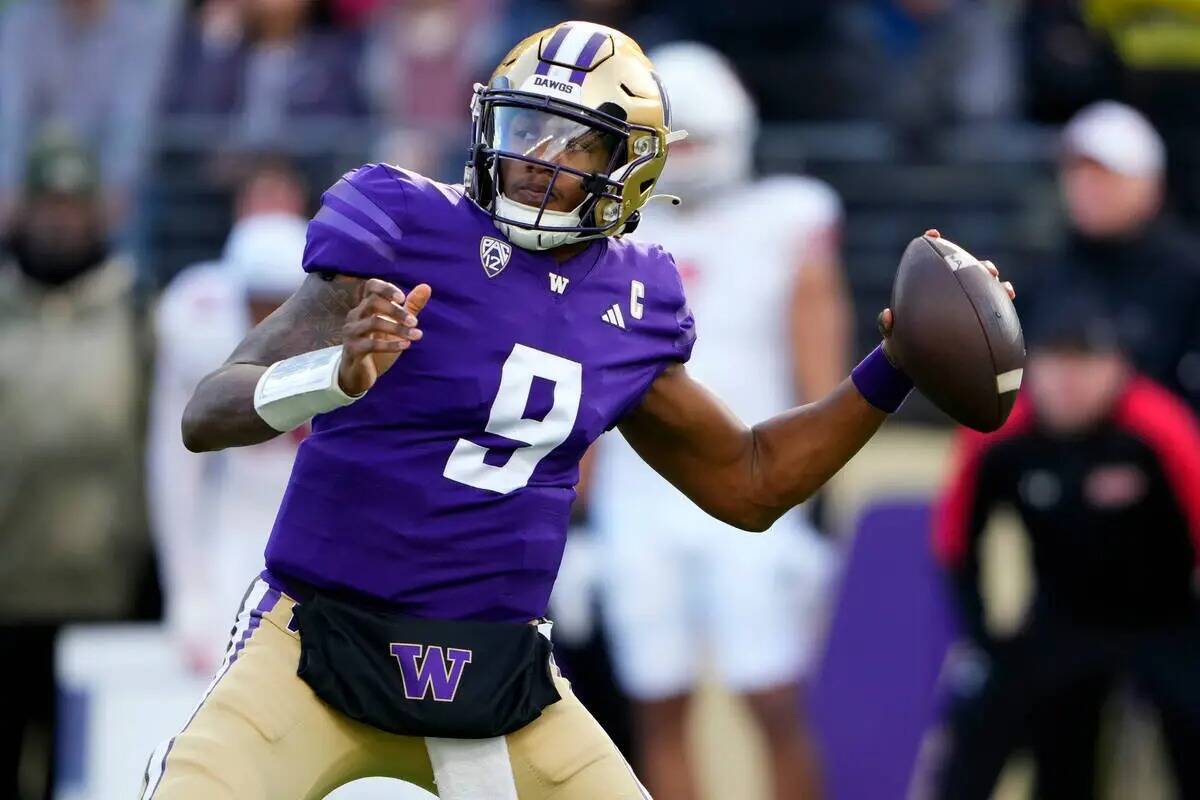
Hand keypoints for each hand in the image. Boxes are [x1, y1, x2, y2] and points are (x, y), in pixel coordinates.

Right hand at [338, 278, 430, 395]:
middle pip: (372, 302)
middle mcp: (355, 315)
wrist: (357, 373)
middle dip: (396, 311)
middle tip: (415, 322)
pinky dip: (390, 345)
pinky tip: (406, 346)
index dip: (386, 288)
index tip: (403, 298)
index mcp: (365, 306)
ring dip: (397, 328)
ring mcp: (352, 332)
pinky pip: (371, 344)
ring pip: (373, 323)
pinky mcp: (353, 349)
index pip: (371, 286)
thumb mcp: (396, 324)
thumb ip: (410, 307)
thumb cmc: (377, 344)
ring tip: (416, 335)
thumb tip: (427, 286)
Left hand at [877, 229, 1015, 363]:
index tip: (933, 235)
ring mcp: (965, 302)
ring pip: (982, 283)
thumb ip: (886, 326)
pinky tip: (1008, 294)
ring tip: (994, 276)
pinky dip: (1002, 297)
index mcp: (927, 288)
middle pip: (963, 268)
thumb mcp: (892, 337)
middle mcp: (948, 291)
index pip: (931, 261)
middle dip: (971, 262)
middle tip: (974, 263)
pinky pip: (993, 306)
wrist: (917, 363)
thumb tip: (888, 315)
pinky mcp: (978, 317)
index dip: (933, 243)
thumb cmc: (902, 345)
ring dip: (990, 275)